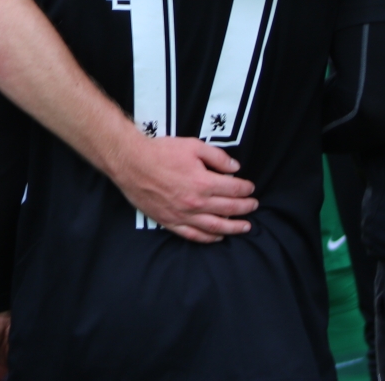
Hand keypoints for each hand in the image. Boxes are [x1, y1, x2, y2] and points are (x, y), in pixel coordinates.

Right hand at [107, 135, 256, 242]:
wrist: (131, 162)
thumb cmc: (160, 152)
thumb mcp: (192, 145)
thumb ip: (216, 157)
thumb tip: (235, 168)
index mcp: (203, 182)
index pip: (233, 189)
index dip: (246, 189)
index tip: (250, 188)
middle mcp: (195, 203)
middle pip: (228, 209)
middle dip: (245, 208)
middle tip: (253, 206)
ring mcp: (182, 215)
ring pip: (215, 226)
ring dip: (233, 228)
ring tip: (245, 227)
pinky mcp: (170, 221)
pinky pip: (193, 235)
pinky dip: (208, 238)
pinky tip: (218, 237)